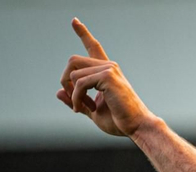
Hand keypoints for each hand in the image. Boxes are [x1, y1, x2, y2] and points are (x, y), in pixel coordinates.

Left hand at [57, 18, 156, 137]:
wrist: (137, 126)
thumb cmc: (119, 120)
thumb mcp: (92, 111)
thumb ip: (76, 100)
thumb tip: (58, 92)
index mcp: (106, 71)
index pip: (93, 46)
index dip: (82, 33)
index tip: (74, 20)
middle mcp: (108, 66)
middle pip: (73, 61)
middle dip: (64, 80)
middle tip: (72, 100)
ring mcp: (109, 69)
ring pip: (73, 73)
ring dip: (72, 93)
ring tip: (81, 108)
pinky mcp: (107, 76)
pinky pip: (79, 83)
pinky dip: (76, 98)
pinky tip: (82, 108)